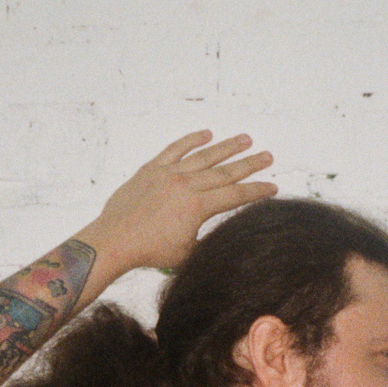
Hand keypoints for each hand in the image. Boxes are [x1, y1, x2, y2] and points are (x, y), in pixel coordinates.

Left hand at [79, 131, 276, 272]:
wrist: (115, 241)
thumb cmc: (149, 252)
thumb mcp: (188, 252)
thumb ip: (207, 237)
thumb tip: (224, 233)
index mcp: (197, 207)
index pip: (235, 195)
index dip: (256, 190)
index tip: (272, 187)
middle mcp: (186, 185)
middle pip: (225, 172)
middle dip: (249, 164)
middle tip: (267, 156)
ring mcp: (168, 173)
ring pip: (204, 156)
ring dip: (227, 147)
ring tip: (246, 139)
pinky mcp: (152, 169)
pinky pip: (175, 149)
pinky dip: (191, 140)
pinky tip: (207, 134)